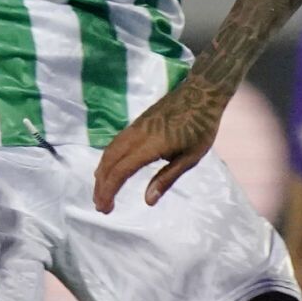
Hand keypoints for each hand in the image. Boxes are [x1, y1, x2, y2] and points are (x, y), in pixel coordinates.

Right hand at [92, 78, 228, 211]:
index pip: (121, 171)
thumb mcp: (190, 157)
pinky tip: (110, 168)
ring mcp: (135, 127)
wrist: (201, 92)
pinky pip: (115, 143)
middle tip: (100, 206)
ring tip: (101, 191)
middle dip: (101, 185)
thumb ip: (167, 178)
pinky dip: (108, 159)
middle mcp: (137, 135)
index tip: (106, 208)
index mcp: (150, 146)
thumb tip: (148, 201)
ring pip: (109, 151)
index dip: (109, 190)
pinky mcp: (137, 123)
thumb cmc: (200, 127)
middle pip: (109, 161)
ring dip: (102, 172)